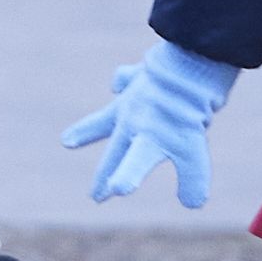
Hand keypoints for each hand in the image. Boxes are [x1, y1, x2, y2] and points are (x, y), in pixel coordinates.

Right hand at [62, 41, 239, 205]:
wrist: (190, 57)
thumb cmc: (188, 108)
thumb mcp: (194, 148)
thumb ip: (192, 178)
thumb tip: (192, 203)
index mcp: (143, 138)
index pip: (132, 166)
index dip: (123, 179)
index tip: (113, 192)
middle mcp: (132, 119)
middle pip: (115, 152)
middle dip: (105, 175)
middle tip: (96, 196)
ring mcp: (134, 96)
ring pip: (105, 117)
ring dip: (88, 131)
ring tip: (66, 141)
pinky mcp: (141, 75)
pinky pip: (126, 79)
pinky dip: (121, 82)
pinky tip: (117, 86)